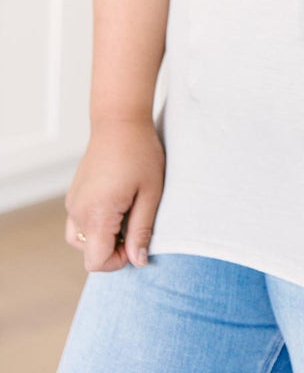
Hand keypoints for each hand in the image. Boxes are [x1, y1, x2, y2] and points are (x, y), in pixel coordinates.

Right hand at [64, 117, 164, 272]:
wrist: (120, 121)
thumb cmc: (139, 153)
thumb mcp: (150, 193)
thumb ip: (141, 230)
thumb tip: (138, 260)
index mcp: (96, 214)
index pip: (96, 262)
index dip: (117, 261)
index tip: (135, 242)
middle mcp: (78, 211)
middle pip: (88, 253)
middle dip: (112, 249)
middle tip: (134, 223)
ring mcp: (73, 202)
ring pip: (81, 240)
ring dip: (102, 237)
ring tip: (125, 214)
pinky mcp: (73, 194)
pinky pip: (78, 222)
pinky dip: (95, 224)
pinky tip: (116, 204)